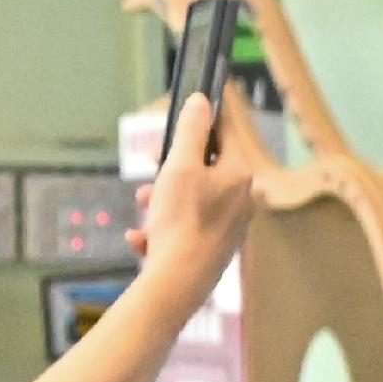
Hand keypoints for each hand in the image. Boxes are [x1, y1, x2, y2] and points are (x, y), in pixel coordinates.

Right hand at [127, 93, 254, 292]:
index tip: (189, 106)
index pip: (228, 133)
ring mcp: (230, 225)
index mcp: (240, 176)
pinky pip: (182, 227)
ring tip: (143, 204)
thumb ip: (190, 132)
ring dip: (161, 196)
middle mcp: (242, 199)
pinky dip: (159, 229)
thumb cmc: (181, 218)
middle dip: (172, 164)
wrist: (180, 280)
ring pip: (190, 197)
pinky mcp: (214, 247)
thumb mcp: (180, 166)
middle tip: (152, 161)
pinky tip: (140, 238)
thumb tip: (201, 101)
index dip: (206, 117)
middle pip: (205, 167)